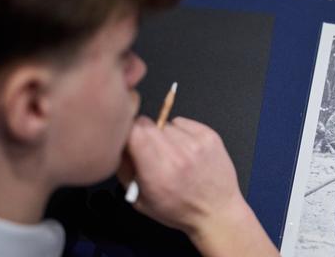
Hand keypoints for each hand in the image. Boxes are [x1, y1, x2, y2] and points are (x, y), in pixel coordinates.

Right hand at [123, 116, 277, 256]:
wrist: (216, 212)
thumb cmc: (178, 209)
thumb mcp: (139, 199)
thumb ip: (124, 170)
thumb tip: (117, 145)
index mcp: (157, 172)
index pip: (133, 131)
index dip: (127, 133)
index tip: (129, 141)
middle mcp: (177, 155)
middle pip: (147, 124)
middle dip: (143, 135)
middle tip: (151, 152)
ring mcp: (196, 143)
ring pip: (165, 123)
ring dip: (163, 135)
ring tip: (172, 155)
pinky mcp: (209, 136)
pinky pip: (182, 122)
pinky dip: (180, 132)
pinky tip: (185, 150)